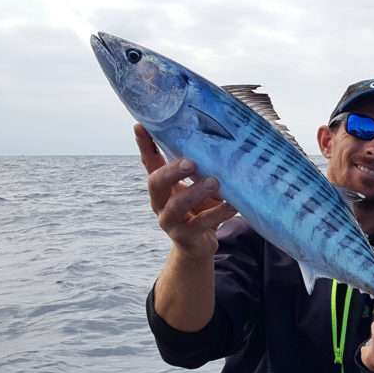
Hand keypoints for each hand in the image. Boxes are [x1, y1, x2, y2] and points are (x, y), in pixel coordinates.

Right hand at [136, 124, 236, 259]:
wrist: (198, 247)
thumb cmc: (199, 209)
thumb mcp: (197, 187)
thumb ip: (200, 170)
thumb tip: (217, 140)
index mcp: (161, 187)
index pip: (149, 162)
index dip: (144, 145)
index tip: (140, 126)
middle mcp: (160, 203)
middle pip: (155, 183)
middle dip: (171, 171)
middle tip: (190, 162)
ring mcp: (170, 221)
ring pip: (176, 206)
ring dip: (195, 192)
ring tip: (214, 182)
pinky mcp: (185, 237)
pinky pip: (201, 223)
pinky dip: (218, 213)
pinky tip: (233, 204)